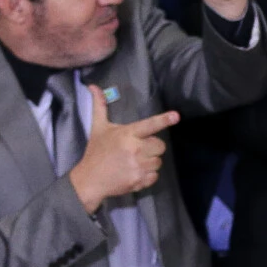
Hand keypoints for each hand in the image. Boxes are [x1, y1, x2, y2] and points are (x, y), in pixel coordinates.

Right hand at [67, 89, 178, 212]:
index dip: (163, 120)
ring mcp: (138, 166)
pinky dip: (148, 175)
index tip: (176, 116)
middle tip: (139, 149)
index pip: (149, 125)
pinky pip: (155, 176)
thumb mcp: (98, 127)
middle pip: (161, 145)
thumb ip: (100, 106)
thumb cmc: (96, 152)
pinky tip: (135, 172)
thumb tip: (93, 86)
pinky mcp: (139, 180)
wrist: (90, 180)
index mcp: (127, 134)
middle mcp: (135, 149)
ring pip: (158, 161)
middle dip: (153, 147)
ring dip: (150, 161)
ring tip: (135, 161)